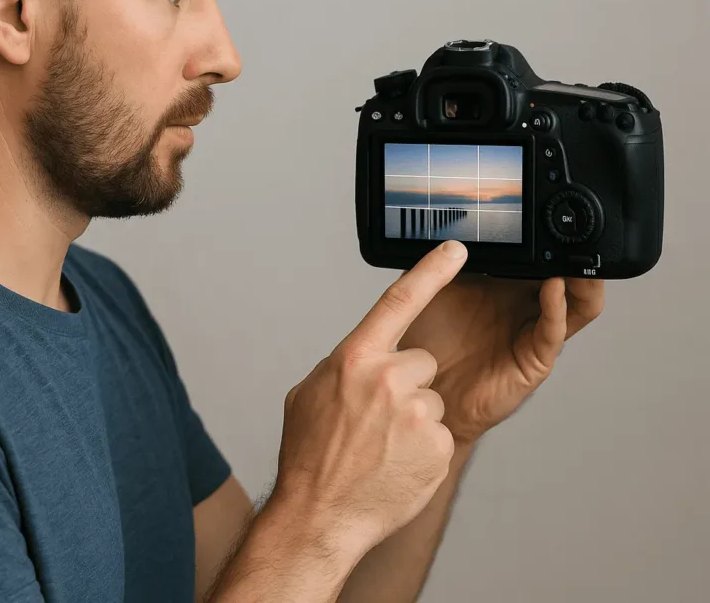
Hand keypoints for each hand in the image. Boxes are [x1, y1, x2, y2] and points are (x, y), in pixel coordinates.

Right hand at [273, 241, 468, 556]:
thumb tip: (361, 355)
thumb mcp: (311, 394)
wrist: (319, 516)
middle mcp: (390, 377)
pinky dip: (423, 448)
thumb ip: (343, 365)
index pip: (399, 300)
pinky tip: (396, 463)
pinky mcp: (439, 445)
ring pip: (431, 399)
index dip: (431, 270)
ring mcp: (418, 413)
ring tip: (383, 446)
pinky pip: (440, 433)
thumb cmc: (310, 455)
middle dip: (406, 383)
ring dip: (414, 419)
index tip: (456, 249)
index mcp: (356, 358)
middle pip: (421, 361)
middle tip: (377, 418)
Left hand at [398, 243, 604, 442]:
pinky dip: (558, 308)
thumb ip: (436, 261)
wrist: (424, 393)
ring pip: (576, 302)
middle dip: (571, 251)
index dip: (544, 235)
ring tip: (574, 255)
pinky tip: (553, 289)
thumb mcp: (427, 291)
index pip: (535, 255)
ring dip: (580, 278)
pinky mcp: (534, 359)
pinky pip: (553, 331)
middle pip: (564, 274)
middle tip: (571, 225)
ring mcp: (531, 331)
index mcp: (502, 285)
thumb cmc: (428, 345)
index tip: (545, 211)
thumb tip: (436, 224)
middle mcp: (522, 306)